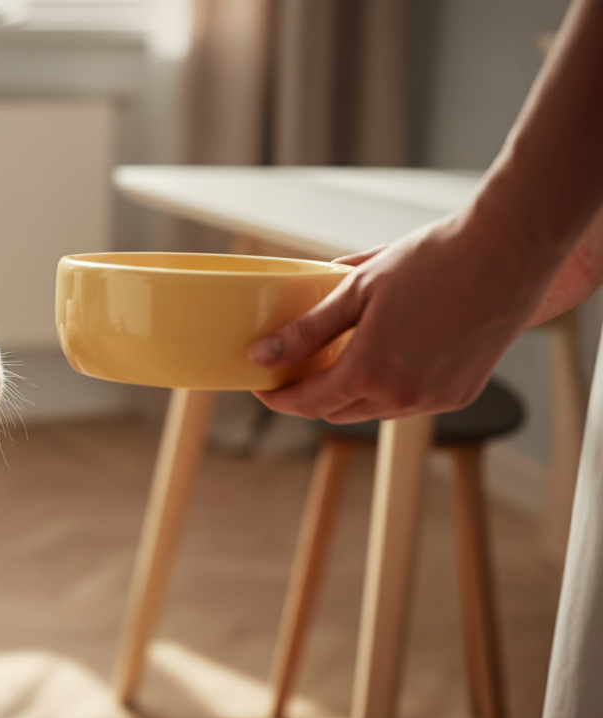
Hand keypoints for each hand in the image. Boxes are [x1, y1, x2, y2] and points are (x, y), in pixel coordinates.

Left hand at [247, 208, 556, 422]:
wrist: (507, 253)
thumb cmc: (432, 262)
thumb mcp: (356, 290)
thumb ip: (307, 330)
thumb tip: (262, 355)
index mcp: (371, 372)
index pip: (309, 403)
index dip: (280, 398)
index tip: (263, 387)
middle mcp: (404, 396)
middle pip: (338, 411)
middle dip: (312, 395)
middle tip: (295, 369)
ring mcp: (435, 399)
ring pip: (374, 409)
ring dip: (351, 393)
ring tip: (340, 358)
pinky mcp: (461, 394)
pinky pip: (410, 403)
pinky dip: (389, 388)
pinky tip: (387, 357)